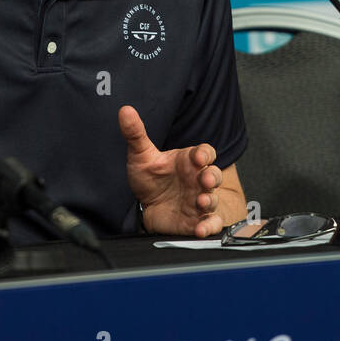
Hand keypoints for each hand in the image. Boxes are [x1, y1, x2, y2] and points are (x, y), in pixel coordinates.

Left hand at [118, 105, 224, 237]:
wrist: (149, 205)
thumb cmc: (152, 177)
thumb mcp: (142, 156)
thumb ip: (136, 134)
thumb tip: (125, 111)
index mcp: (189, 161)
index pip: (205, 153)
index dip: (204, 154)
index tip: (198, 157)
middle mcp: (198, 180)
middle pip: (214, 175)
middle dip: (213, 177)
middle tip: (206, 180)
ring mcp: (200, 201)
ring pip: (213, 199)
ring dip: (210, 201)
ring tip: (202, 202)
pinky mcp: (197, 221)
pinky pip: (209, 224)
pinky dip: (208, 227)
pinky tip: (201, 230)